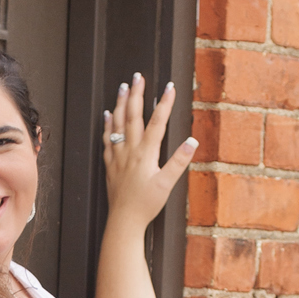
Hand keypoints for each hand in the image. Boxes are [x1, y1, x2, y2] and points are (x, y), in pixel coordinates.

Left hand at [101, 73, 196, 231]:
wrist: (124, 220)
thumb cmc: (146, 204)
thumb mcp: (167, 185)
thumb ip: (179, 162)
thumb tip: (191, 141)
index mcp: (146, 154)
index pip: (157, 122)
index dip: (164, 103)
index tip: (170, 86)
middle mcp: (130, 151)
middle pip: (133, 116)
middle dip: (136, 94)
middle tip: (138, 76)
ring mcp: (118, 156)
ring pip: (117, 124)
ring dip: (120, 103)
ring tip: (123, 87)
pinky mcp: (110, 164)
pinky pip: (107, 139)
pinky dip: (108, 125)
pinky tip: (107, 115)